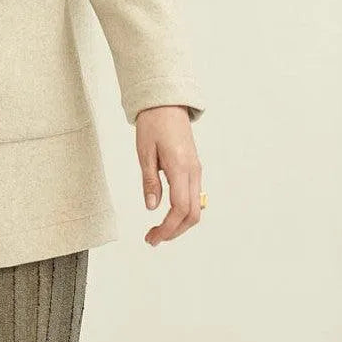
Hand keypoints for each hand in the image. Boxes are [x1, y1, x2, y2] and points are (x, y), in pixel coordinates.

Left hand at [135, 105, 202, 245]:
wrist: (166, 103)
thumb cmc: (153, 123)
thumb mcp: (144, 151)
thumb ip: (150, 180)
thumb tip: (152, 208)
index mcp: (180, 167)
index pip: (180, 208)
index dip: (167, 228)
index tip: (152, 237)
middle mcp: (193, 171)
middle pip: (192, 214)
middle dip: (174, 231)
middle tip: (152, 238)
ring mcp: (196, 170)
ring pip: (195, 207)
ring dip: (179, 224)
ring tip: (158, 230)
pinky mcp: (194, 168)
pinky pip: (193, 196)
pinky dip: (183, 211)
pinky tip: (168, 214)